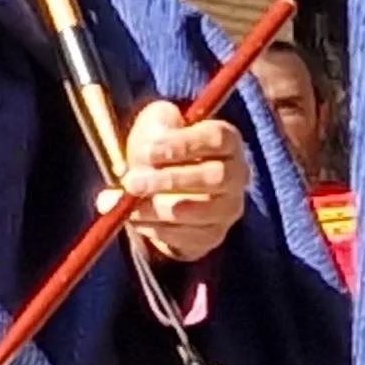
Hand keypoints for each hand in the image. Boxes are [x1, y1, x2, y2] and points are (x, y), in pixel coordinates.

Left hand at [111, 99, 248, 261]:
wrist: (160, 185)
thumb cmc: (161, 148)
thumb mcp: (156, 126)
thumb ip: (152, 128)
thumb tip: (145, 151)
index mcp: (227, 140)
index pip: (217, 138)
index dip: (183, 144)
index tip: (149, 151)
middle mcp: (236, 175)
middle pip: (215, 177)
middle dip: (169, 180)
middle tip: (132, 182)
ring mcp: (228, 208)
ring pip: (200, 212)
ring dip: (158, 209)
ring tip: (128, 204)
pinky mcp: (212, 235)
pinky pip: (188, 238)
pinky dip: (157, 230)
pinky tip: (135, 219)